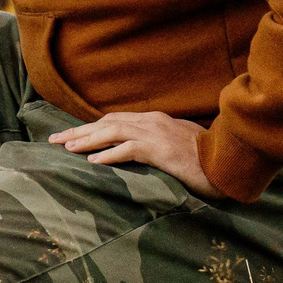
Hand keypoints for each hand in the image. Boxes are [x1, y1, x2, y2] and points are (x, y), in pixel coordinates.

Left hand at [48, 112, 220, 198]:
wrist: (229, 162)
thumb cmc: (205, 159)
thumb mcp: (177, 146)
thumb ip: (156, 144)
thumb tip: (137, 151)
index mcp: (154, 120)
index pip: (114, 120)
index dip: (89, 127)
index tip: (69, 136)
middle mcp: (152, 122)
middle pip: (106, 123)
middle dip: (78, 131)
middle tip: (53, 140)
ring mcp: (157, 134)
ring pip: (113, 132)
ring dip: (87, 140)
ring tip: (66, 148)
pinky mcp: (162, 150)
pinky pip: (129, 150)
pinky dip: (110, 155)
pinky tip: (94, 162)